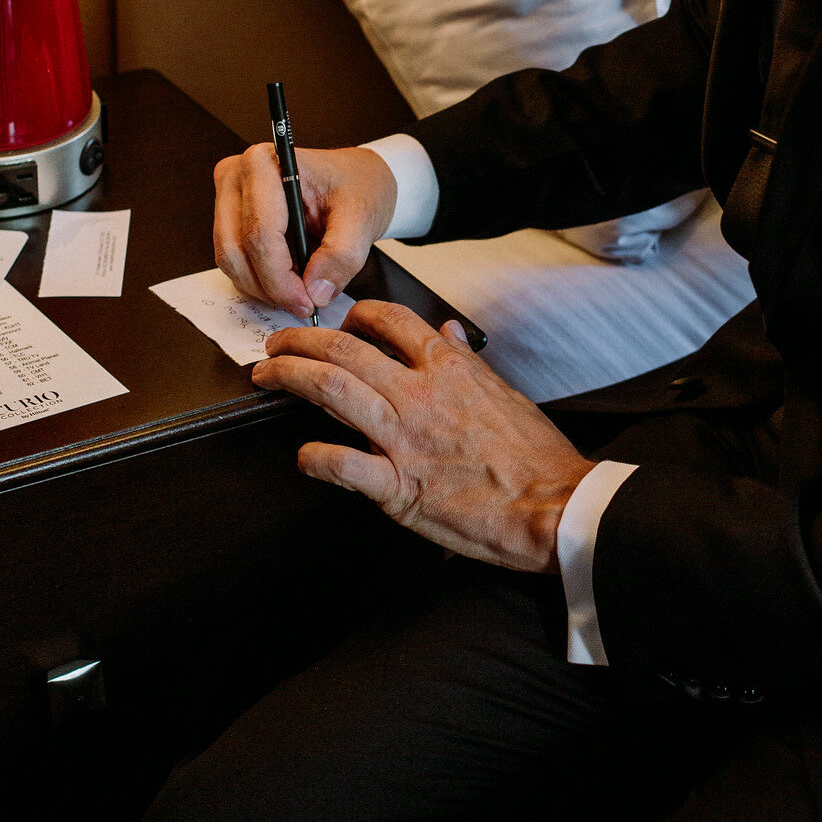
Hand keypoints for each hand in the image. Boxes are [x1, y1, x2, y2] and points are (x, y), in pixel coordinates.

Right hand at [214, 143, 398, 316]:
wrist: (357, 179)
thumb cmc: (357, 185)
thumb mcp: (362, 216)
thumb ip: (342, 254)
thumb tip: (315, 291)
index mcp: (265, 164)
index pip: (260, 233)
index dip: (281, 278)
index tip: (307, 302)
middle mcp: (237, 176)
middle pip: (237, 250)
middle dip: (271, 287)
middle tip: (306, 303)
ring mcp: (228, 198)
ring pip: (231, 260)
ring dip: (264, 286)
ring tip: (302, 288)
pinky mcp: (229, 218)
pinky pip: (234, 261)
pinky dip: (260, 279)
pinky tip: (290, 278)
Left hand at [252, 301, 594, 570]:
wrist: (553, 506)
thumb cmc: (535, 457)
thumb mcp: (506, 392)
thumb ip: (467, 361)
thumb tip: (448, 331)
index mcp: (450, 369)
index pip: (390, 321)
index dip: (354, 315)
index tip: (338, 322)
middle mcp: (421, 394)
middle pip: (345, 348)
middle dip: (300, 340)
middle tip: (278, 345)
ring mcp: (405, 438)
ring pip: (332, 389)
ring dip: (291, 377)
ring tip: (268, 376)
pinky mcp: (398, 486)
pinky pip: (342, 464)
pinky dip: (314, 457)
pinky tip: (303, 455)